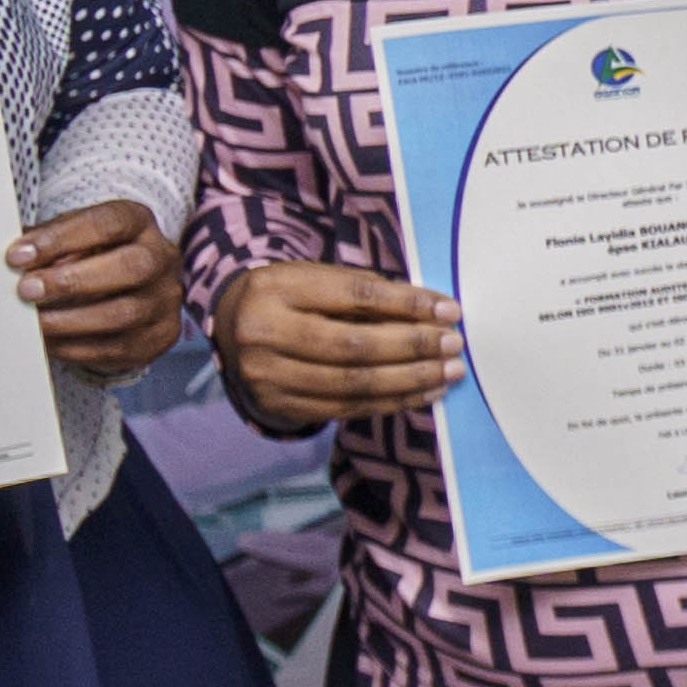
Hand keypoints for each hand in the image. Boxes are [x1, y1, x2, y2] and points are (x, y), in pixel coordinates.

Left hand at [11, 201, 183, 380]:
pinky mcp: (160, 336)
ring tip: (33, 323)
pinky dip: (76, 347)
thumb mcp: (73, 237)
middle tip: (26, 291)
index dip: (61, 239)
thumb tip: (14, 261)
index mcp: (140, 224)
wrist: (132, 289)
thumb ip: (48, 243)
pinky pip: (118, 348)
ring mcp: (165, 300)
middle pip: (130, 268)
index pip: (109, 223)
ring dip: (70, 321)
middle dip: (71, 281)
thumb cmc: (92, 257)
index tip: (17, 256)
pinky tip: (48, 342)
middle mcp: (162, 259)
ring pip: (124, 314)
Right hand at [212, 260, 459, 425]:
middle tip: (453, 345)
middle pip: (354, 346)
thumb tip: (435, 312)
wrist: (233, 327)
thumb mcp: (318, 278)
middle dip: (413, 346)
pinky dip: (391, 401)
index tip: (449, 310)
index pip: (355, 295)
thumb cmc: (291, 296)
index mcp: (277, 288)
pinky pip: (345, 408)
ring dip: (410, 380)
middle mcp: (264, 333)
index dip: (406, 304)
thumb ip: (368, 292)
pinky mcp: (277, 406)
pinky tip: (422, 392)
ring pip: (353, 383)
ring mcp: (267, 376)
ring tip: (447, 373)